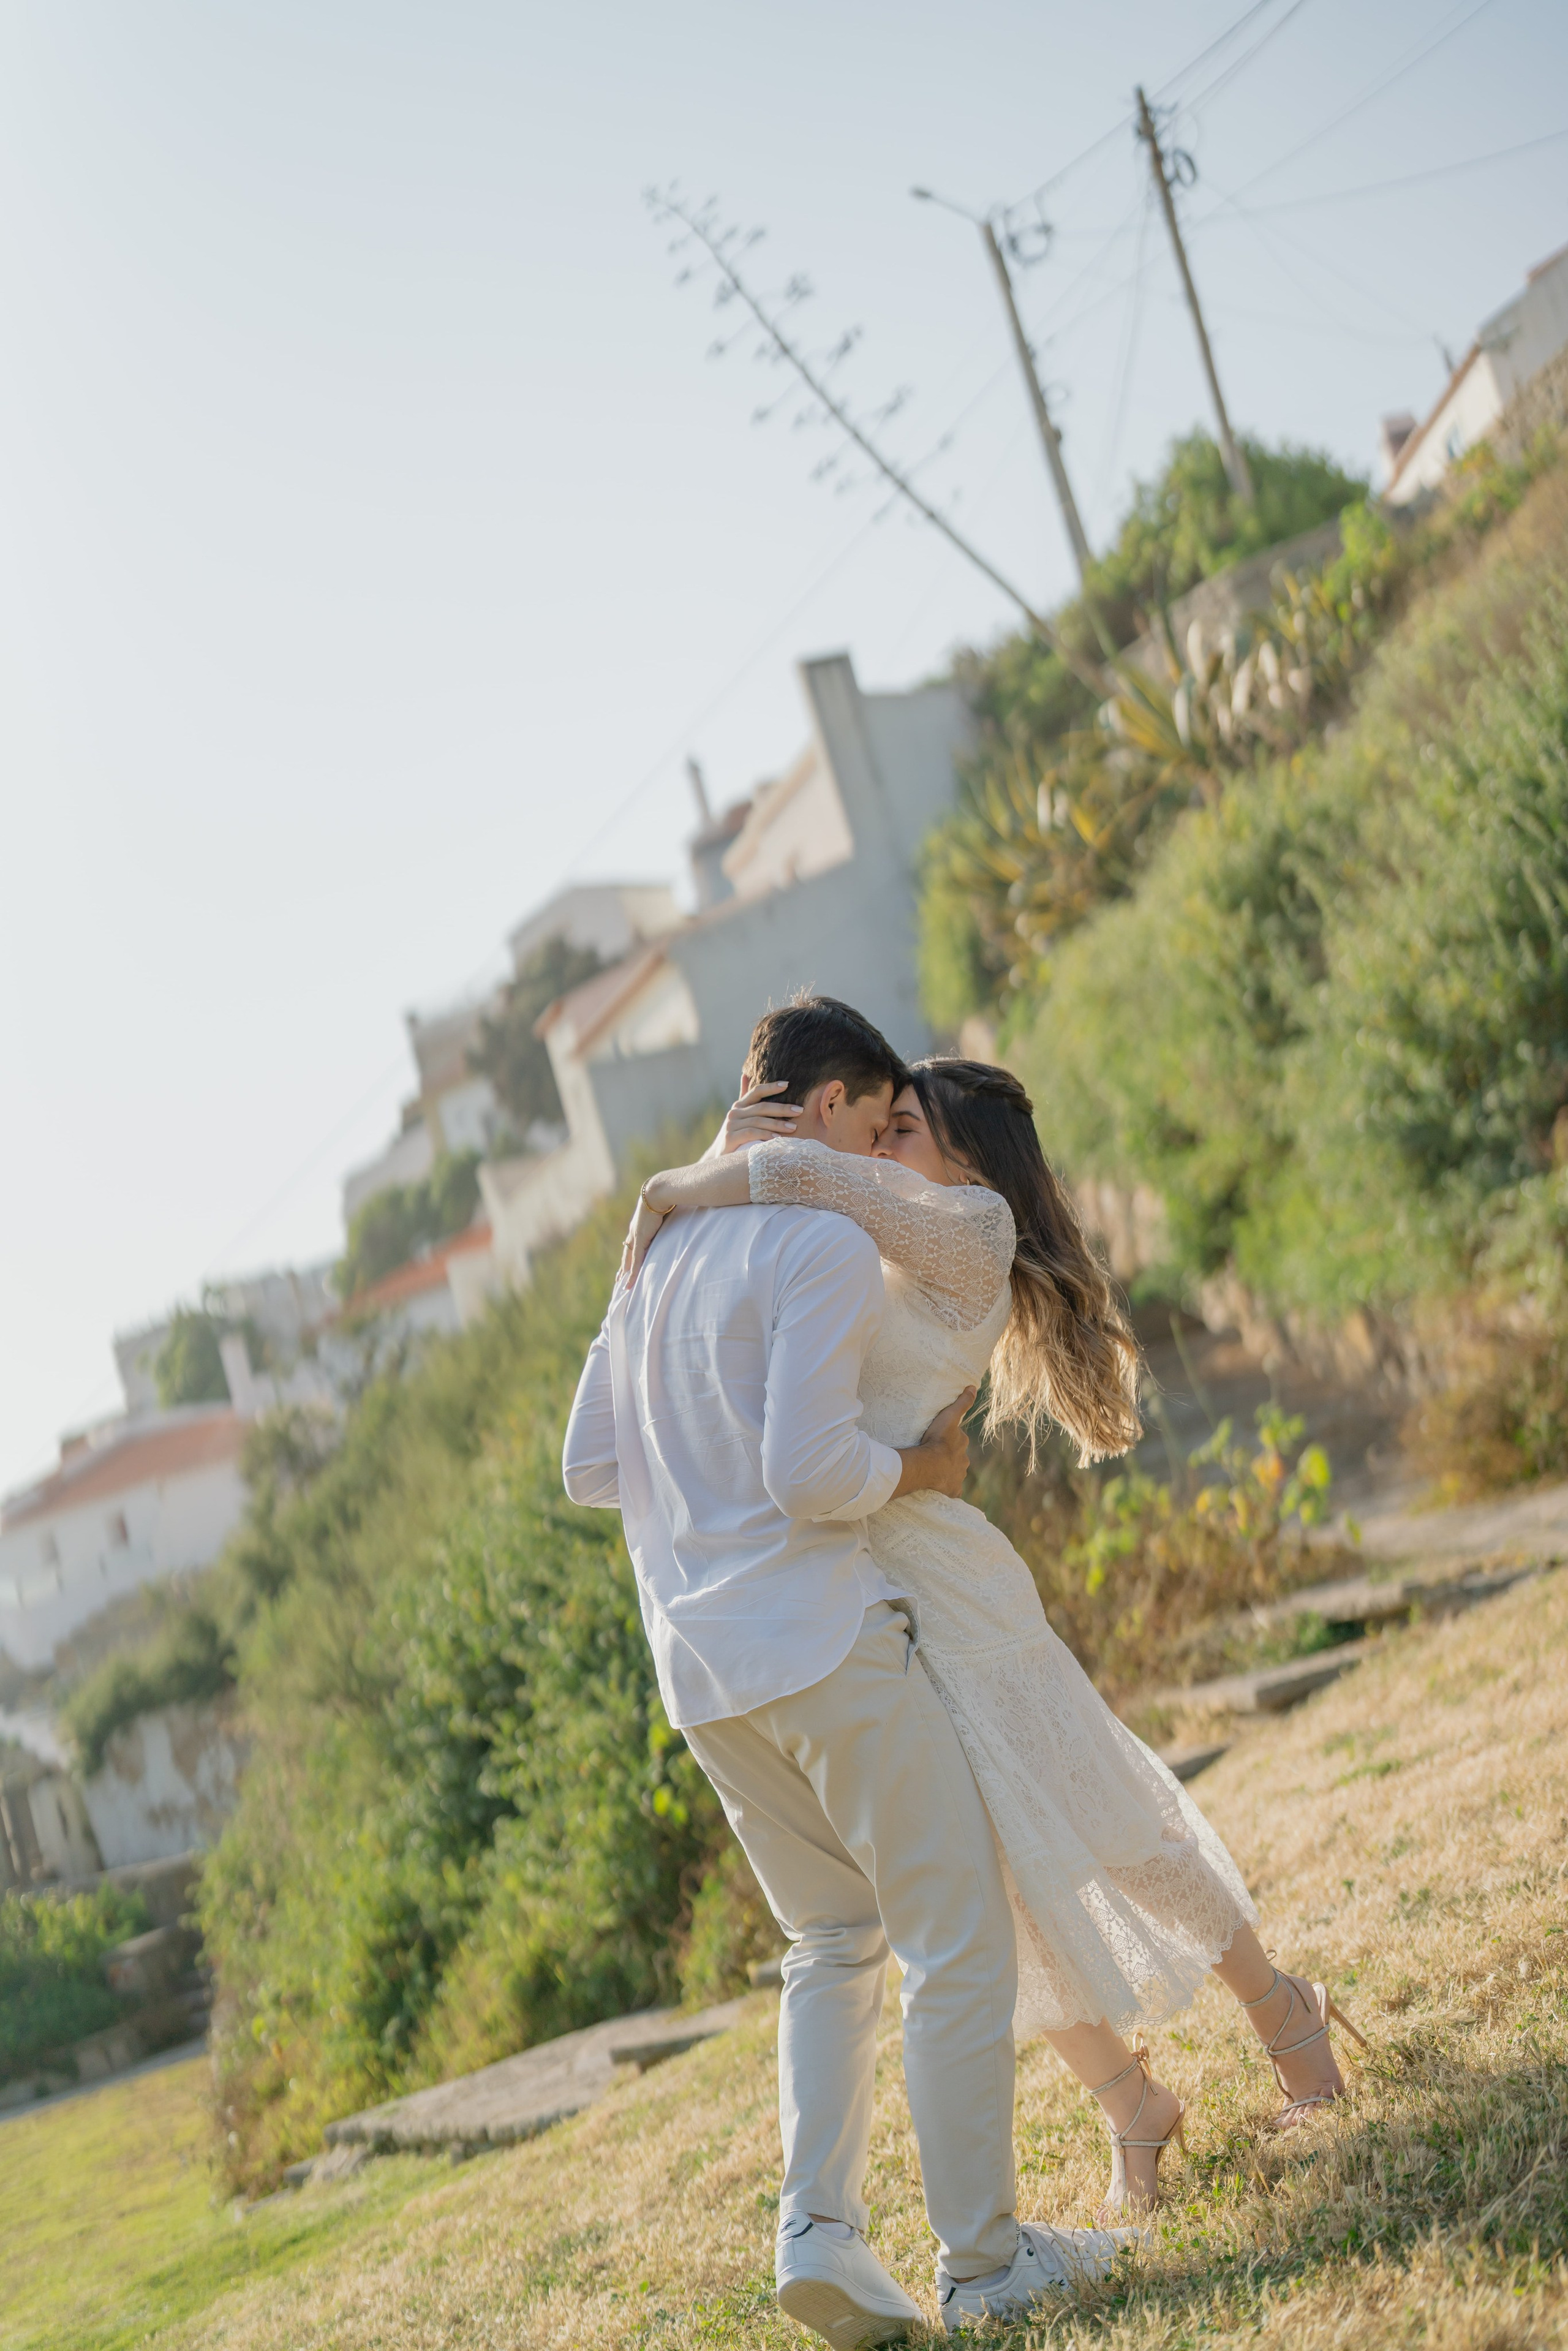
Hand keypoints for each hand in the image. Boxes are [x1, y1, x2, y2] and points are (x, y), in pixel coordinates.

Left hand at [620, 1190, 667, 1288]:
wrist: (658, 1192)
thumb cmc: (665, 1198)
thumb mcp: (666, 1211)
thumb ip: (669, 1216)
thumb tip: (679, 1214)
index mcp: (639, 1226)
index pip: (632, 1243)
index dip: (629, 1254)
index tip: (627, 1262)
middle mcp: (634, 1232)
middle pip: (626, 1253)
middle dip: (623, 1266)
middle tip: (618, 1278)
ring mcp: (636, 1237)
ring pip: (627, 1260)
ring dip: (624, 1272)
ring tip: (620, 1284)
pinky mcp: (639, 1240)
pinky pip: (635, 1261)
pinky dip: (632, 1273)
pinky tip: (629, 1283)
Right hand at [718, 1079, 802, 1154]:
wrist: (722, 1158)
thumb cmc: (737, 1135)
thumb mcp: (741, 1116)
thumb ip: (745, 1097)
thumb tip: (746, 1074)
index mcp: (739, 1105)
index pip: (756, 1091)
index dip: (771, 1087)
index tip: (788, 1084)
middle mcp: (734, 1113)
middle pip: (761, 1107)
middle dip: (782, 1108)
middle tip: (800, 1110)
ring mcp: (731, 1125)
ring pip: (758, 1121)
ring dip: (777, 1124)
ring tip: (793, 1127)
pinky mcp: (730, 1138)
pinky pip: (751, 1133)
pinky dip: (765, 1134)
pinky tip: (777, 1138)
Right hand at [894, 1386, 976, 1500]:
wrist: (928, 1465)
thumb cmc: (937, 1440)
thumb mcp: (949, 1416)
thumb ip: (962, 1403)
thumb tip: (974, 1387)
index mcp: (962, 1445)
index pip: (958, 1440)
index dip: (949, 1439)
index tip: (937, 1439)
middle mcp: (964, 1462)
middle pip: (957, 1458)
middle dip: (948, 1457)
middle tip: (933, 1455)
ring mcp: (958, 1477)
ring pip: (953, 1473)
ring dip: (945, 1471)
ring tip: (931, 1470)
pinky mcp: (952, 1490)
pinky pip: (950, 1489)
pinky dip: (945, 1488)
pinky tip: (936, 1486)